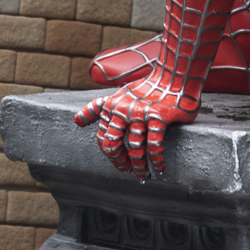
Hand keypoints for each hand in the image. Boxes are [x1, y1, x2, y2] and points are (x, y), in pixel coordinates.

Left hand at [74, 78, 198, 179]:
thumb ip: (98, 107)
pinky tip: (159, 168)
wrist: (173, 74)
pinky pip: (154, 145)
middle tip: (130, 170)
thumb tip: (76, 121)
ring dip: (139, 167)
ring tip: (145, 175)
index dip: (111, 156)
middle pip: (113, 145)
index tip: (121, 163)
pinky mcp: (158, 117)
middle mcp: (123, 110)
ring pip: (134, 149)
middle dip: (120, 163)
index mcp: (112, 106)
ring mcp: (141, 113)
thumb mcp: (118, 94)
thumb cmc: (147, 87)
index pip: (103, 139)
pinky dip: (157, 161)